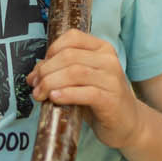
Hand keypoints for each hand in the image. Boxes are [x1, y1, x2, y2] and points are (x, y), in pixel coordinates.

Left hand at [31, 28, 144, 148]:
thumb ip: (61, 71)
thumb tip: (35, 73)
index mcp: (102, 49)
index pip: (72, 38)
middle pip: (69, 56)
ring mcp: (112, 79)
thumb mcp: (81, 80)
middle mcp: (109, 60)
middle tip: (35, 86)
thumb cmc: (101, 99)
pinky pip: (85, 92)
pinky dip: (66, 95)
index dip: (51, 51)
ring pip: (75, 73)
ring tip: (40, 95)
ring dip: (51, 83)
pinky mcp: (111, 99)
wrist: (127, 122)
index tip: (40, 69)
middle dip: (46, 71)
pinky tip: (54, 99)